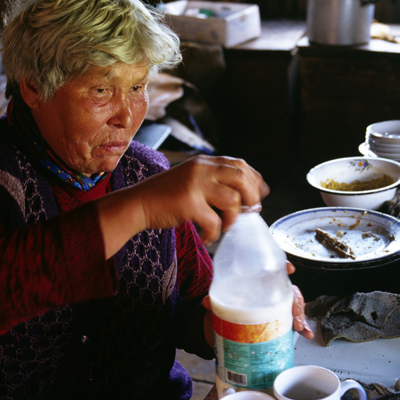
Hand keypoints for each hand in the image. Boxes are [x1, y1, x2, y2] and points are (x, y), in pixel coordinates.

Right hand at [99, 156, 268, 252]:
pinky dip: (214, 233)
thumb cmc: (167, 196)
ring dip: (233, 218)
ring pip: (232, 200)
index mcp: (204, 162)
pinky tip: (207, 236)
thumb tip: (250, 192)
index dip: (255, 180)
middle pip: (241, 177)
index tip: (260, 194)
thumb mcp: (193, 179)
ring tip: (224, 226)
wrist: (138, 203)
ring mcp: (195, 185)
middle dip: (252, 196)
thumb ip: (216, 181)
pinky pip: (214, 221)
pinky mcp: (188, 204)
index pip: (240, 164)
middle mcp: (202, 169)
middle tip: (251, 211)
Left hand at [202, 265, 312, 342]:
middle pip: (289, 290)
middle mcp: (269, 289)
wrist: (221, 324)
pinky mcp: (278, 318)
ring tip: (301, 328)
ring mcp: (275, 304)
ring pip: (294, 305)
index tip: (289, 268)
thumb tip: (206, 302)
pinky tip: (306, 333)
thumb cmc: (224, 307)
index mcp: (257, 280)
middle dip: (296, 303)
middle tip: (295, 317)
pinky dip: (301, 326)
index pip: (273, 268)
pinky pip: (293, 319)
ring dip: (301, 316)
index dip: (283, 266)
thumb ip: (215, 301)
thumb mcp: (218, 303)